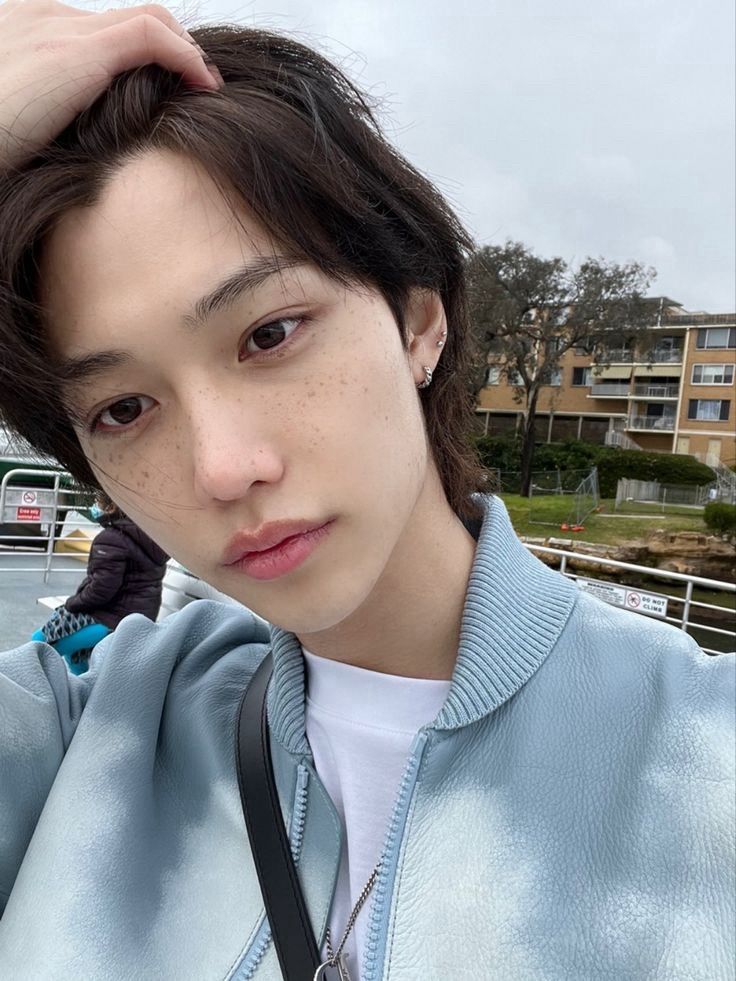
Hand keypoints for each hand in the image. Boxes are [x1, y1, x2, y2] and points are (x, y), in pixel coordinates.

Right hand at [0, 0, 220, 169]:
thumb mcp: (19, 123)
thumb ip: (50, 113)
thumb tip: (86, 141)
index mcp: (20, 29)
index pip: (94, 28)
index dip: (138, 53)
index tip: (164, 87)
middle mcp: (40, 17)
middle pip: (123, 18)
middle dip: (170, 47)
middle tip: (197, 84)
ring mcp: (58, 29)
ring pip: (145, 19)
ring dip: (185, 50)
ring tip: (206, 85)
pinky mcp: (78, 52)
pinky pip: (150, 37)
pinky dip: (187, 58)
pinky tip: (205, 87)